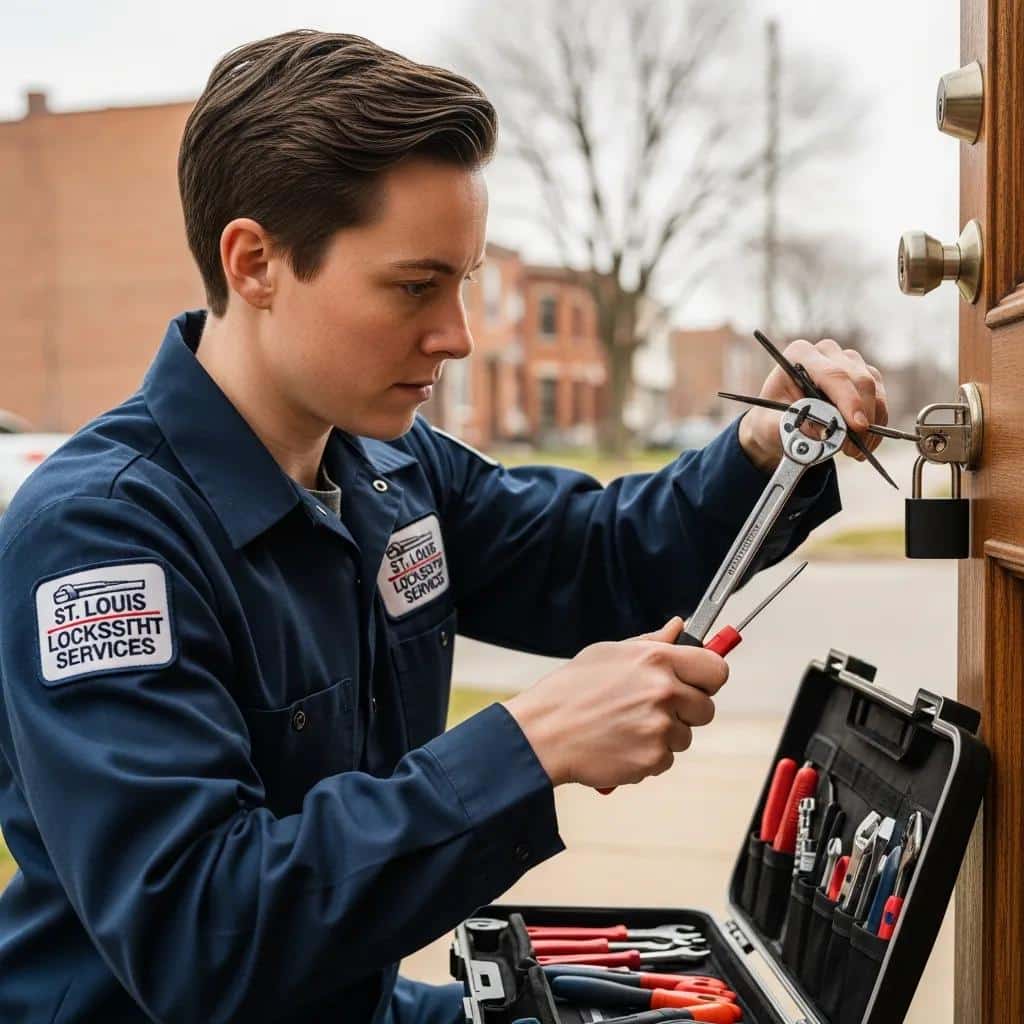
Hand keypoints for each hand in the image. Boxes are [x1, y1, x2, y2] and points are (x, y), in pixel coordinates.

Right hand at [502, 617, 727, 788]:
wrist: (542, 733)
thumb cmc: (570, 691)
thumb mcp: (608, 653)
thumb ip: (651, 642)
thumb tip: (678, 627)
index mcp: (656, 659)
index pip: (716, 668)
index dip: (708, 678)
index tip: (698, 683)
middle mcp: (664, 691)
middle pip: (706, 707)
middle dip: (686, 711)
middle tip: (652, 709)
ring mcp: (661, 727)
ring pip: (685, 735)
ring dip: (664, 735)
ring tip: (626, 726)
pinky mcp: (653, 758)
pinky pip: (666, 759)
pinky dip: (648, 756)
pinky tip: (621, 744)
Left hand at [737, 339, 888, 472]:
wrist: (780, 422)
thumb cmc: (773, 420)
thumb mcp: (770, 426)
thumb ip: (791, 426)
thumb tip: (819, 432)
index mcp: (800, 354)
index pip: (832, 374)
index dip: (848, 400)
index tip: (857, 426)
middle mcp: (827, 352)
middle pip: (859, 379)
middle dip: (861, 418)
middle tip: (852, 450)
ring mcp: (849, 361)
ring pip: (874, 389)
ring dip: (871, 424)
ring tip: (854, 452)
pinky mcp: (865, 375)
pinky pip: (880, 398)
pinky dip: (876, 424)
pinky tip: (864, 443)